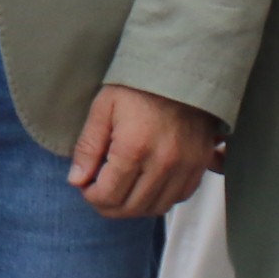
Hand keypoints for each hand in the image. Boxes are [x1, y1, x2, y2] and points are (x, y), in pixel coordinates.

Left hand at [68, 85, 218, 219]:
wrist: (182, 69)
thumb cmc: (139, 85)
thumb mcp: (104, 108)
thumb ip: (88, 147)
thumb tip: (77, 180)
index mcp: (134, 148)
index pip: (108, 195)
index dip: (91, 196)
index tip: (86, 186)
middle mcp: (163, 162)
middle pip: (131, 207)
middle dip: (109, 205)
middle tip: (100, 191)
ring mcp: (185, 165)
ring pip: (156, 208)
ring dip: (135, 206)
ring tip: (122, 190)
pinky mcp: (201, 163)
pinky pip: (180, 197)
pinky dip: (161, 197)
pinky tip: (148, 184)